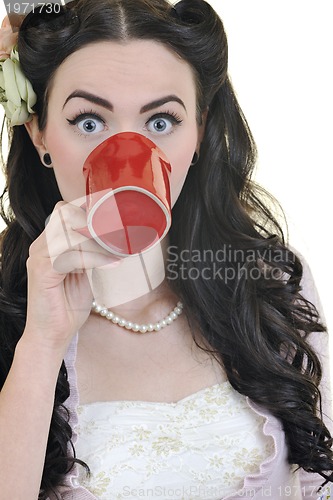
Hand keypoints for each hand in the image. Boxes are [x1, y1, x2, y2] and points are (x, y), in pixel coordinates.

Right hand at [23, 198, 119, 353]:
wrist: (53, 335)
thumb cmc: (68, 305)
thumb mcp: (85, 272)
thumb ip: (92, 252)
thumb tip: (116, 238)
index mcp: (50, 243)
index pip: (66, 211)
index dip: (90, 210)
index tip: (117, 217)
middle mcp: (41, 245)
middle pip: (65, 214)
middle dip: (95, 221)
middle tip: (121, 233)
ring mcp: (39, 257)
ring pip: (70, 232)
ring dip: (99, 240)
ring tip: (120, 250)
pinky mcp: (42, 272)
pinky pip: (72, 255)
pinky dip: (95, 257)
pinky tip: (112, 263)